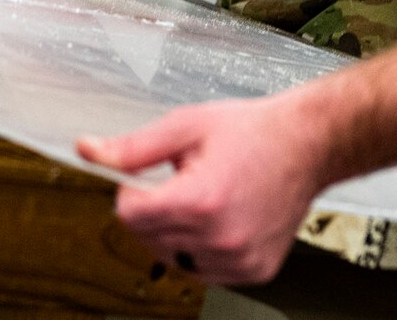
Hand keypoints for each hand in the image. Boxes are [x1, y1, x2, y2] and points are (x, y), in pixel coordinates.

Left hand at [77, 96, 330, 286]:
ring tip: (205, 197)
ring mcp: (238, 259)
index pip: (129, 214)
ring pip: (173, 256)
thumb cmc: (253, 132)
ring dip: (175, 231)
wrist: (307, 145)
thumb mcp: (186, 126)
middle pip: (146, 237)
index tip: (145, 178)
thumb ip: (133, 147)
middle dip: (153, 208)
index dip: (130, 191)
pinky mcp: (253, 271)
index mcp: (200, 199)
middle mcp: (220, 236)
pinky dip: (202, 248)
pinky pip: (204, 269)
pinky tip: (220, 218)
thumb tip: (89, 152)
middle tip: (183, 180)